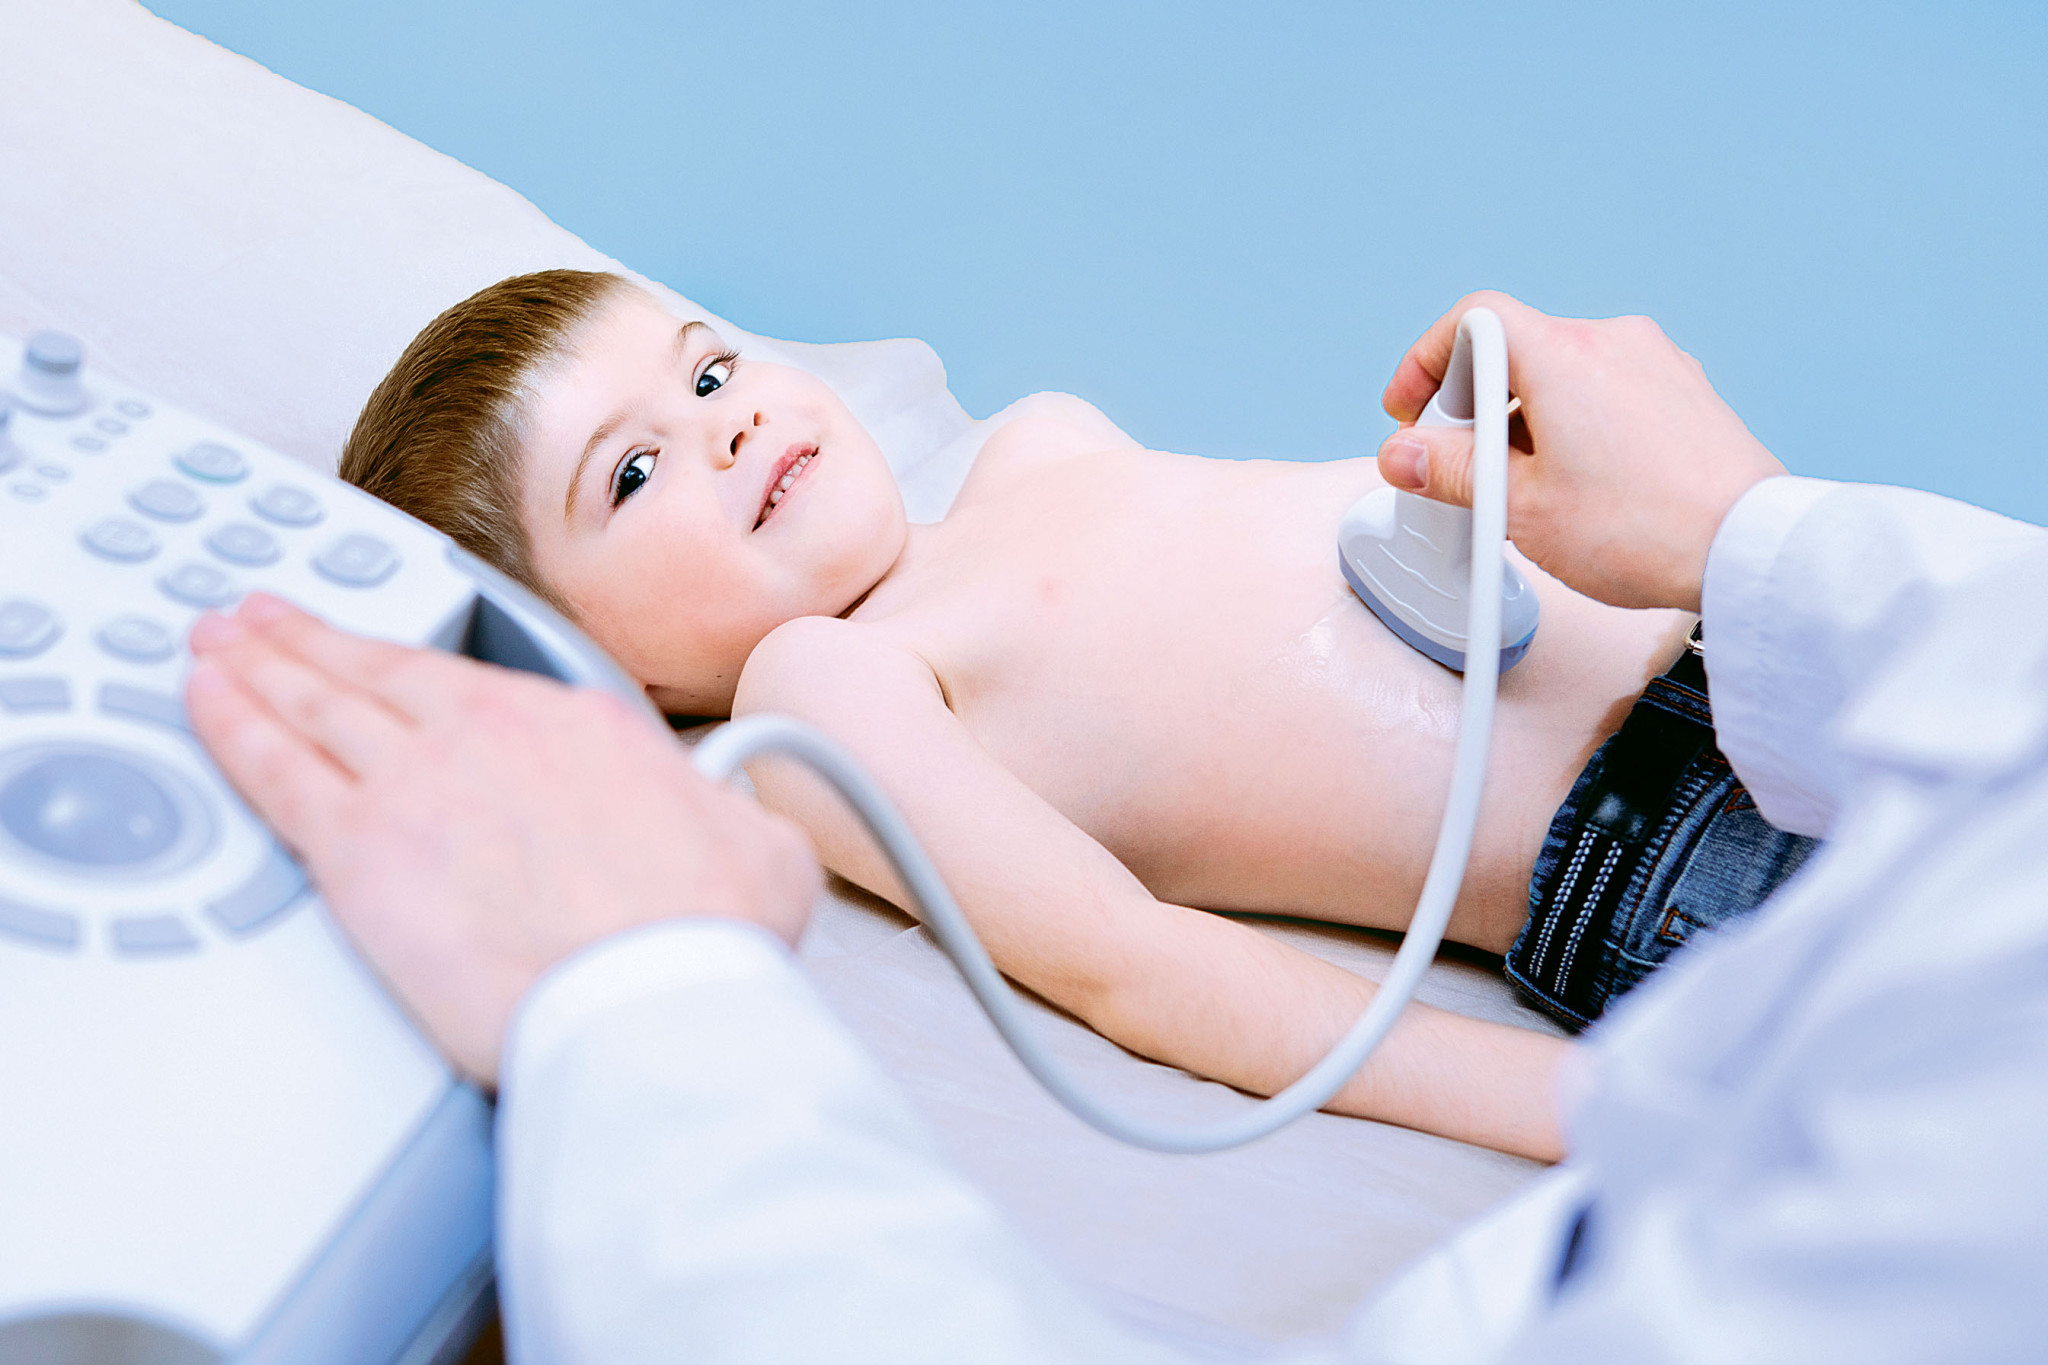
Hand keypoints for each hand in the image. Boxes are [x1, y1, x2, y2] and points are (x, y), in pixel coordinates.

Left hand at [184, 594, 820, 1084]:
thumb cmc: (703, 934)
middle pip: (373, 673)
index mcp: (575, 726)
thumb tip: (732, 817)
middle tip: (259, 618)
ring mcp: (418, 785)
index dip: (408, 662)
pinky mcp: (361, 853)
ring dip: (256, 666)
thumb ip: (724, 812)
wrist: (653, 993)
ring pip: (312, 705)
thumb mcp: (754, 843)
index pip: (470, 681)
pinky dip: (230, 727)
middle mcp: (486, 735)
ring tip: (216, 645)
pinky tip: (203, 703)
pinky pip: (273, 771)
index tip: (383, 656)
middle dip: (308, 641)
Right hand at [1376, 291, 1786, 611]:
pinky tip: (1579, 488)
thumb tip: (1406, 454)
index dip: (1425, 361)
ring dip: (1526, 421)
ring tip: (1526, 492)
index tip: (1410, 409)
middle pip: (1516, 350)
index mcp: (1563, 353)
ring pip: (1564, 375)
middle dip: (1474, 406)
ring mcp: (1657, 364)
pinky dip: (1576, 426)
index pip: (1472, 319)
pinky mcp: (1686, 395)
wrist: (1746, 551)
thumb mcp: (1519, 506)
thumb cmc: (1642, 529)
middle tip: (1461, 467)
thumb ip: (1451, 470)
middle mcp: (1613, 342)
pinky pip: (1608, 394)